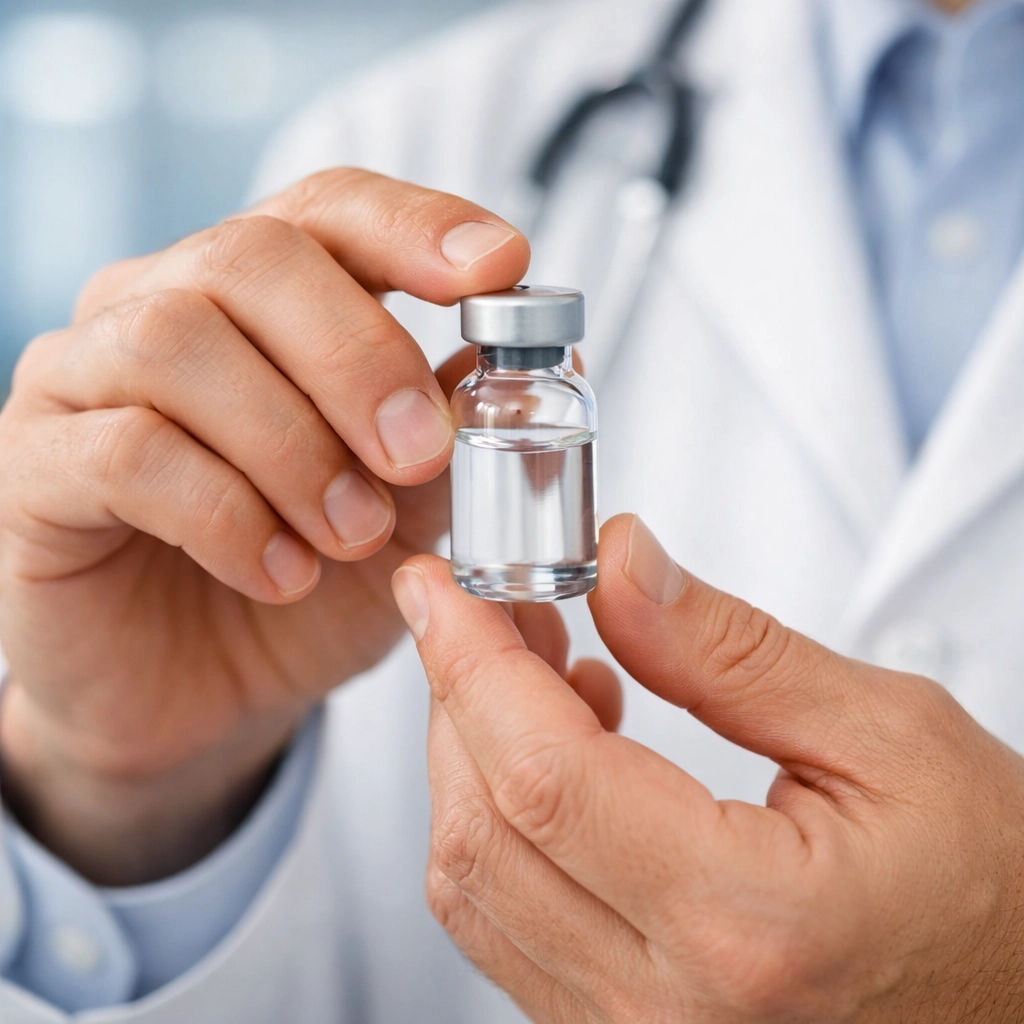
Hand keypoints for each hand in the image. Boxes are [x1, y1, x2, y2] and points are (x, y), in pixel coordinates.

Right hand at [0, 169, 528, 882]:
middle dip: (358, 355)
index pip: (329, 210)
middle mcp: (160, 308)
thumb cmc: (307, 586)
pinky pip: (128, 454)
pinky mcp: (35, 469)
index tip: (500, 267)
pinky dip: (229, 516)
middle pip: (251, 256)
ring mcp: (83, 380)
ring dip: (293, 444)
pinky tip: (284, 574)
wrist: (199, 695)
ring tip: (352, 533)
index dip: (416, 225)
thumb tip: (540, 360)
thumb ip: (456, 429)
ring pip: (178, 343)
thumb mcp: (408, 510)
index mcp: (259, 301)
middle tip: (422, 454)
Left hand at [396, 514, 1023, 1022]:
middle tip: (492, 607)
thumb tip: (619, 563)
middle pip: (483, 826)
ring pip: (476, 882)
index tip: (437, 586)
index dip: (469, 662)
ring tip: (541, 666)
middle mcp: (670, 1011)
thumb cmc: (995, 887)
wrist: (1019, 1002)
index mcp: (746, 925)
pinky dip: (505, 819)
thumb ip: (727, 648)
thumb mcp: (886, 734)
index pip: (542, 774)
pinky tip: (562, 751)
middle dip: (460, 693)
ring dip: (475, 753)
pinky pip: (510, 922)